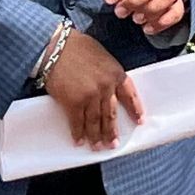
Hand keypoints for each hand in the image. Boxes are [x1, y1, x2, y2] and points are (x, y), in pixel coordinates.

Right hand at [42, 31, 143, 149]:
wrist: (55, 47)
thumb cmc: (77, 47)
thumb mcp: (102, 57)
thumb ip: (108, 73)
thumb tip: (108, 88)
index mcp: (116, 74)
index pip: (130, 96)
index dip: (135, 109)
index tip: (139, 121)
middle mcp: (106, 87)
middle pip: (111, 113)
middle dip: (112, 131)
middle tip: (113, 144)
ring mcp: (90, 96)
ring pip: (95, 121)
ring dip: (96, 136)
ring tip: (98, 147)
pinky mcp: (72, 102)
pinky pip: (77, 122)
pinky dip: (78, 133)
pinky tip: (79, 141)